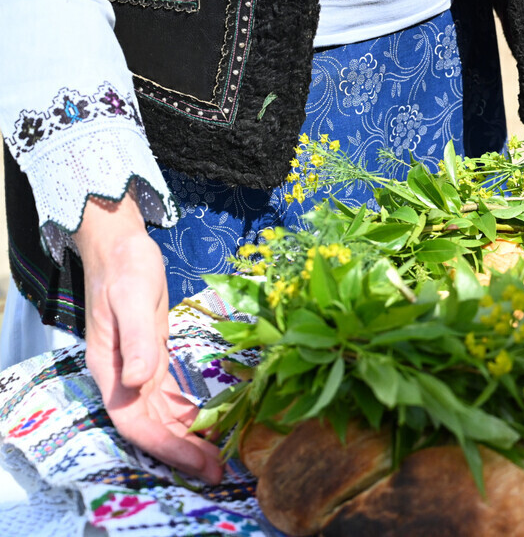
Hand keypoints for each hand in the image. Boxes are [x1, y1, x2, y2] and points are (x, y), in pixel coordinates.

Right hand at [74, 192, 222, 483]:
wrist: (121, 245)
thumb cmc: (125, 269)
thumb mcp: (132, 300)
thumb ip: (137, 340)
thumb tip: (137, 381)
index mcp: (110, 368)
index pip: (135, 421)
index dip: (164, 446)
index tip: (198, 462)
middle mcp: (123, 375)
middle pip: (151, 426)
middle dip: (182, 451)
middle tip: (220, 471)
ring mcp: (138, 368)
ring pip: (162, 415)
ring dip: (188, 437)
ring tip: (220, 456)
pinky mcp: (154, 356)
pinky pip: (170, 396)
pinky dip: (188, 413)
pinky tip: (211, 423)